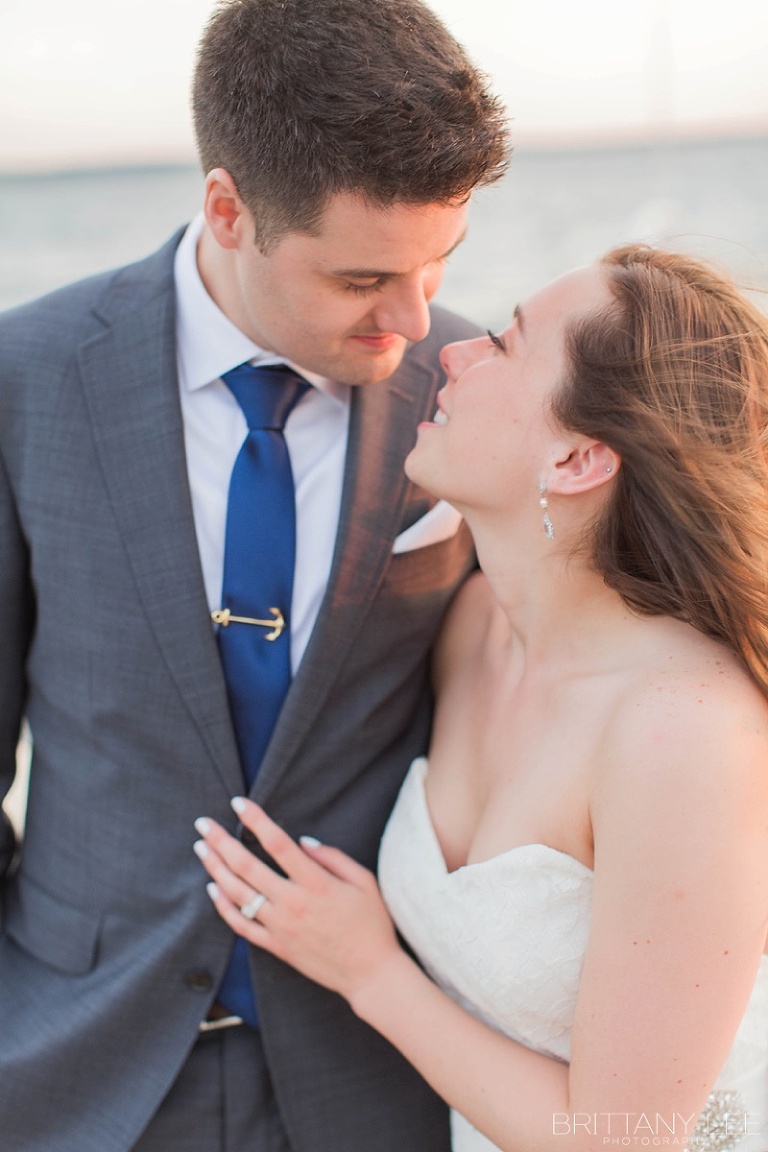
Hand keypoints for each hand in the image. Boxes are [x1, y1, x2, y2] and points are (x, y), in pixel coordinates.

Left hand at [193, 798, 403, 1002]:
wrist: (370, 974)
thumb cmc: (372, 923)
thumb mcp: (364, 881)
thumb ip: (333, 856)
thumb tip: (303, 841)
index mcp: (316, 883)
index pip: (278, 843)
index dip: (256, 820)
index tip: (238, 802)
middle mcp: (293, 904)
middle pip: (246, 866)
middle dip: (221, 841)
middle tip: (203, 823)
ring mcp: (281, 927)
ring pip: (237, 894)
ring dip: (215, 868)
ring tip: (201, 848)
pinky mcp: (276, 946)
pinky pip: (241, 925)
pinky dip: (223, 906)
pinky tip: (213, 888)